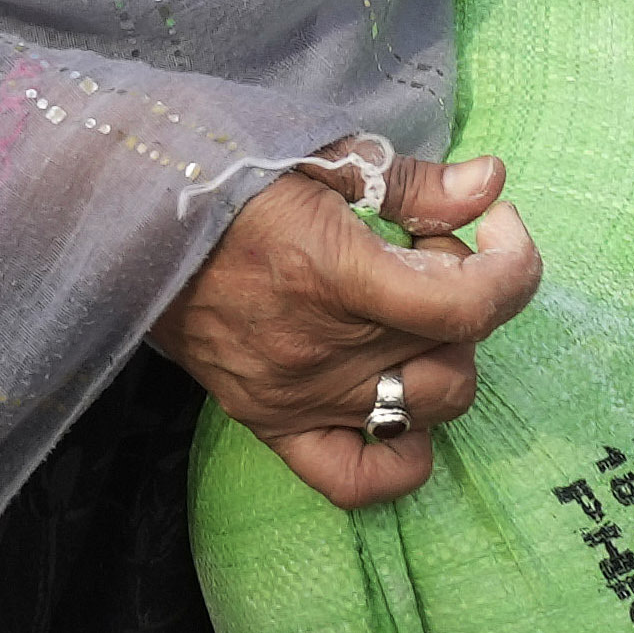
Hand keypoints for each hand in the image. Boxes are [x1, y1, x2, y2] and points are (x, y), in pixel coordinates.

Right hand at [157, 150, 540, 508]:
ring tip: (409, 309)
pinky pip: (357, 478)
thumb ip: (411, 181)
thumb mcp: (320, 154)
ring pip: (427, 407)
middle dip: (469, 293)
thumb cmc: (217, 172)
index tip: (499, 224)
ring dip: (444, 356)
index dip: (514, 266)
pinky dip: (400, 454)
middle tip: (429, 248)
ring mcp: (294, 395)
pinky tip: (402, 400)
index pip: (468, 305)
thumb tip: (491, 184)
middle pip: (456, 351)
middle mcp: (319, 350)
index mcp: (334, 273)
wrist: (119, 218)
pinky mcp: (269, 421)